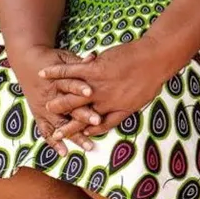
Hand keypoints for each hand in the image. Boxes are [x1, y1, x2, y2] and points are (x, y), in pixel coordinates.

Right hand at [9, 46, 100, 155]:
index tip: (91, 92)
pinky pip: (46, 131)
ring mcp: (44, 107)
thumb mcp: (65, 58)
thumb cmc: (52, 59)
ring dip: (74, 135)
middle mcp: (50, 96)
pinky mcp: (39, 114)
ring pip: (60, 124)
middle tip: (97, 121)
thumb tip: (94, 58)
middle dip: (82, 115)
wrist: (28, 62)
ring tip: (89, 145)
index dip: (80, 88)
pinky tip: (64, 153)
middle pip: (67, 107)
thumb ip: (79, 63)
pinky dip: (54, 142)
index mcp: (57, 79)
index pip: (70, 84)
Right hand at [40, 38, 175, 138]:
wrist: (155, 60)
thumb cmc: (149, 82)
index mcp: (110, 109)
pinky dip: (56, 72)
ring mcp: (96, 84)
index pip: (87, 124)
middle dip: (61, 120)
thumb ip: (115, 118)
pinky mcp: (94, 68)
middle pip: (75, 112)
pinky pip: (71, 71)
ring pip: (69, 93)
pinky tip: (45, 73)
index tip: (61, 138)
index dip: (73, 131)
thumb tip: (98, 130)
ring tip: (45, 103)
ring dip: (56, 98)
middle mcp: (100, 100)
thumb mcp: (135, 105)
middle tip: (50, 129)